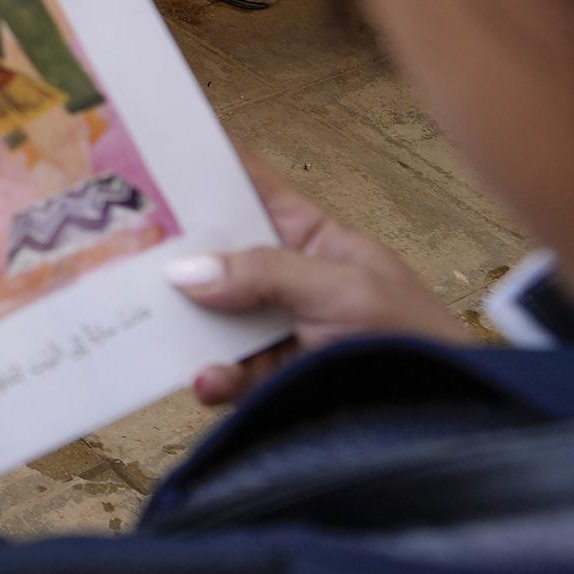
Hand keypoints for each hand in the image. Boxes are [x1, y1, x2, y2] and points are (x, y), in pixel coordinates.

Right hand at [174, 164, 471, 405]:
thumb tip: (190, 268)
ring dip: (187, 325)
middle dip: (176, 256)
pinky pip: (227, 375)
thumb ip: (268, 274)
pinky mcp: (272, 383)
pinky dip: (212, 378)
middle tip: (124, 250)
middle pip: (218, 258)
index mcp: (314, 239)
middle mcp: (289, 282)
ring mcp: (278, 334)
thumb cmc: (416, 340)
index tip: (156, 154)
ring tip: (162, 326)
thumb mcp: (344, 290)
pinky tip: (209, 379)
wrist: (448, 420)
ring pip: (213, 320)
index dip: (209, 171)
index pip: (253, 191)